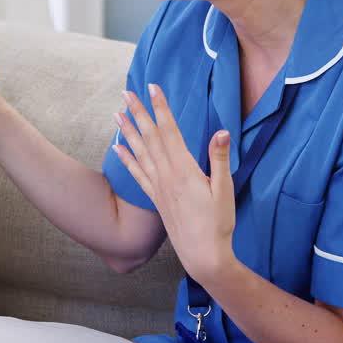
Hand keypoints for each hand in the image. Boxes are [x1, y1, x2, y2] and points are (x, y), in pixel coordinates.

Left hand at [112, 84, 236, 282]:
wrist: (202, 255)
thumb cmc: (218, 223)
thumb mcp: (224, 190)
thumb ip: (220, 159)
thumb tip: (221, 132)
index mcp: (184, 170)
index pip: (169, 131)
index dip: (161, 108)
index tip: (153, 88)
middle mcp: (166, 175)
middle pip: (150, 137)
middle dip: (138, 112)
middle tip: (126, 92)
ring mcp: (158, 187)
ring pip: (139, 152)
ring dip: (128, 131)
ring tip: (117, 113)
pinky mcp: (155, 198)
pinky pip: (136, 173)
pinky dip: (126, 158)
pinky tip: (117, 147)